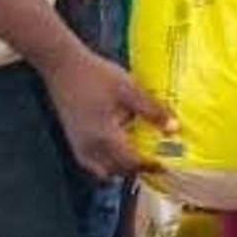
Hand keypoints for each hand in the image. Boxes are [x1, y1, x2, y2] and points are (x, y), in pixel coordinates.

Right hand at [44, 44, 168, 180]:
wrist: (63, 65)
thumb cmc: (96, 75)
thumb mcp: (129, 89)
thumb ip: (151, 110)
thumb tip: (173, 128)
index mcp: (105, 136)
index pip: (131, 162)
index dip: (149, 166)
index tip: (164, 166)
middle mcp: (90, 146)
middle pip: (118, 170)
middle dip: (137, 169)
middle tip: (154, 162)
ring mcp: (79, 145)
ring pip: (103, 170)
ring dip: (121, 168)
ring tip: (137, 157)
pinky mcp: (73, 139)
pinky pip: (91, 163)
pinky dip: (105, 164)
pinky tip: (116, 151)